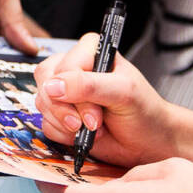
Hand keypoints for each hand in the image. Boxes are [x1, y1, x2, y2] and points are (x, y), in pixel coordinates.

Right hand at [34, 34, 180, 166]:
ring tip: (95, 128)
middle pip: (46, 84)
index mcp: (90, 50)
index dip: (75, 93)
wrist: (148, 142)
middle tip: (94, 123)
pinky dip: (65, 135)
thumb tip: (53, 86)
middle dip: (68, 111)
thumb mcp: (123, 92)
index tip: (96, 113)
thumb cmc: (144, 111)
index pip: (64, 67)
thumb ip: (88, 86)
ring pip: (44, 105)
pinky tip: (85, 135)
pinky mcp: (61, 114)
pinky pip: (46, 124)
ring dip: (69, 125)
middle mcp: (74, 68)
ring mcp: (66, 92)